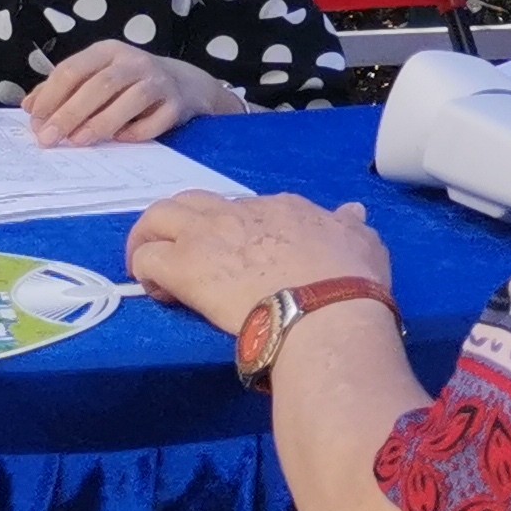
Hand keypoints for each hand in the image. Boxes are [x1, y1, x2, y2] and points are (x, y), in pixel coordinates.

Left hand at [28, 40, 232, 145]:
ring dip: (101, 122)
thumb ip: (63, 88)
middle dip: (70, 113)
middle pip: (99, 84)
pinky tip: (120, 140)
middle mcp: (134, 61)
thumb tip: (30, 107)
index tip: (35, 120)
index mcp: (107, 51)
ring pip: (131, 99)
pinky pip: (157, 120)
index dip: (51, 96)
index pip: (73, 69)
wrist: (184, 84)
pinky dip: (137, 132)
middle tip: (49, 139)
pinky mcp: (177, 102)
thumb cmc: (127, 84)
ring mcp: (159, 80)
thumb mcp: (94, 76)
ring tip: (78, 142)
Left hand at [126, 189, 391, 335]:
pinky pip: (146, 259)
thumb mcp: (364, 243)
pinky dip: (145, 273)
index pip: (243, 208)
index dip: (233, 231)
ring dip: (150, 240)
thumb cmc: (349, 281)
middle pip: (191, 201)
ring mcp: (208, 236)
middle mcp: (239, 212)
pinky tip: (161, 294)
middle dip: (178, 223)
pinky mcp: (183, 266)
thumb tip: (352, 213)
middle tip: (179, 255)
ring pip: (157, 217)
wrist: (324, 310)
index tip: (237, 258)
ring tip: (156, 271)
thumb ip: (351, 227)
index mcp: (282, 207)